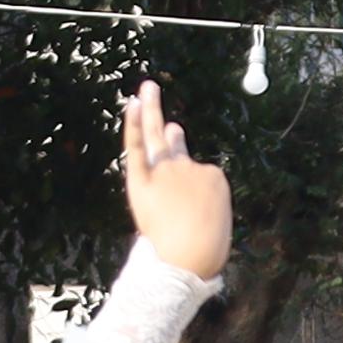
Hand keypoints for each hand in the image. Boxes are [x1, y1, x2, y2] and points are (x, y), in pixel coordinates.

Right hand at [118, 81, 233, 279]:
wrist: (188, 256)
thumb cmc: (170, 240)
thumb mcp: (157, 207)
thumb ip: (167, 173)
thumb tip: (180, 138)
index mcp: (138, 183)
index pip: (135, 146)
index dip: (133, 122)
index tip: (133, 102)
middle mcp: (160, 170)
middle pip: (155, 133)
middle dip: (151, 108)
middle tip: (149, 86)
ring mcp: (184, 168)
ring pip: (182, 152)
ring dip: (177, 141)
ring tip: (174, 130)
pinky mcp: (209, 171)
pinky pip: (208, 175)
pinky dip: (208, 189)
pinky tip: (205, 207)